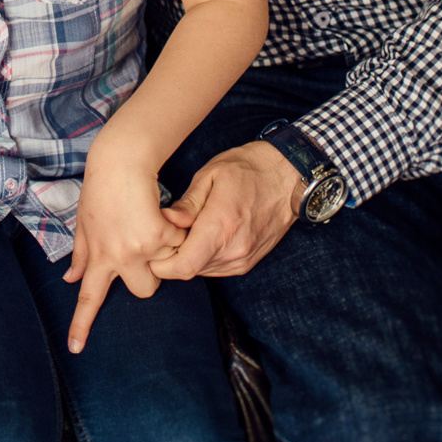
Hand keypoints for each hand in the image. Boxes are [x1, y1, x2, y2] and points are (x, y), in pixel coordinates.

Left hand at [64, 150, 180, 351]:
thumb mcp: (85, 222)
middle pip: (145, 290)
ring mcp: (139, 248)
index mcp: (98, 256)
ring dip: (168, 248)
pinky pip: (178, 243)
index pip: (88, 297)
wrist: (119, 161)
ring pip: (166, 266)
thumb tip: (69, 280)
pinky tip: (166, 212)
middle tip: (147, 244)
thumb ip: (81, 254)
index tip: (75, 349)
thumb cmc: (102, 188)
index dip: (82, 324)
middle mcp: (118, 257)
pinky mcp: (157, 233)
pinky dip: (179, 229)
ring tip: (155, 222)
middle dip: (152, 272)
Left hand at [148, 141, 305, 279]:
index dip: (160, 263)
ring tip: (188, 230)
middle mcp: (234, 249)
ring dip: (188, 257)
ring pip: (201, 272)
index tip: (153, 245)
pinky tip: (204, 235)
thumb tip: (167, 221)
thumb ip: (188, 202)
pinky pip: (216, 269)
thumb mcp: (212, 174)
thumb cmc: (248, 169)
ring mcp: (243, 259)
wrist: (288, 177)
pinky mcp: (248, 262)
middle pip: (188, 271)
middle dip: (171, 258)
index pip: (182, 266)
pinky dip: (204, 257)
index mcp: (221, 226)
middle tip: (166, 233)